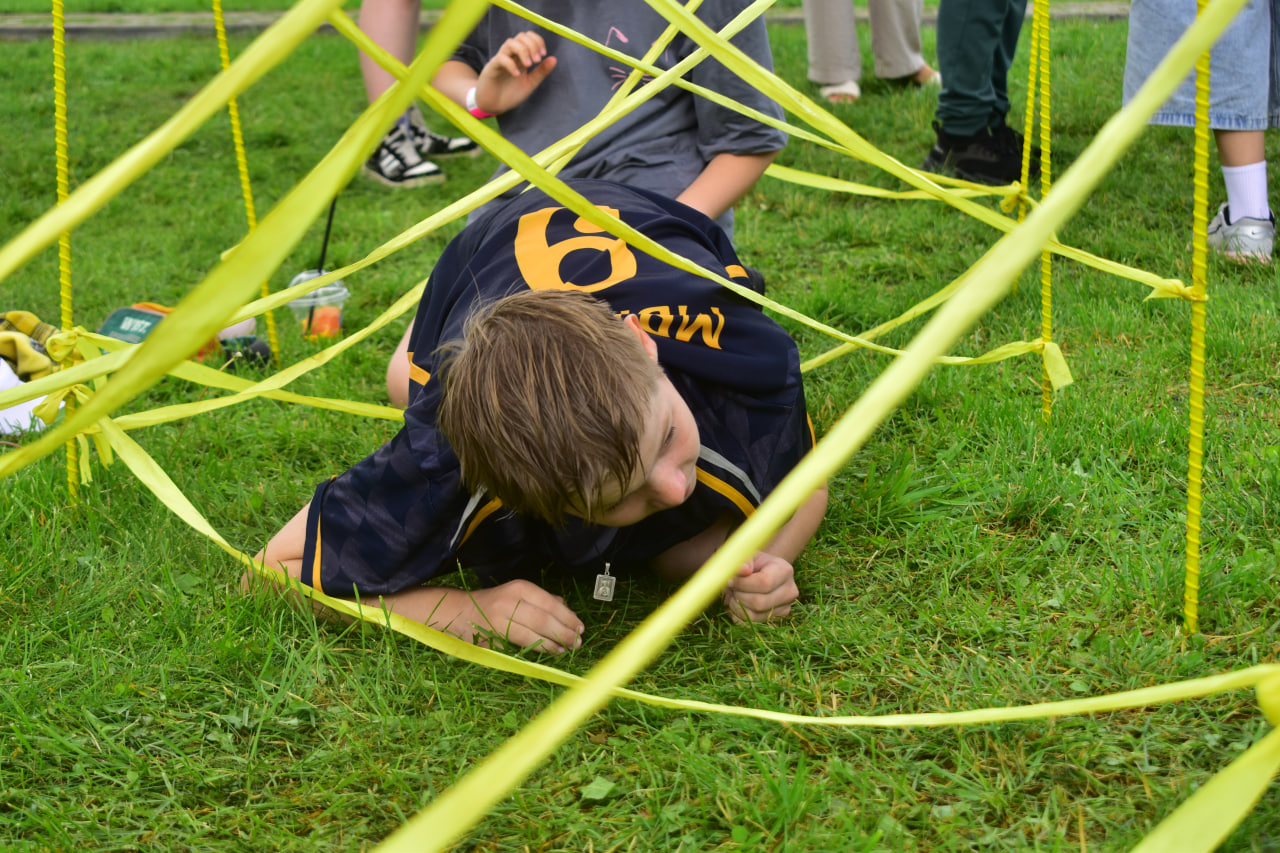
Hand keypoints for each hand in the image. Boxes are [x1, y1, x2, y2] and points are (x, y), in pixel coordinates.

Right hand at [444, 580, 582, 652]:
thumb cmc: (496, 604)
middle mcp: (510, 601)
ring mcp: (501, 619)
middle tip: (578, 642)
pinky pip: (522, 643)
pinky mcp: (494, 636)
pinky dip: (540, 648)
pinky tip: (551, 650)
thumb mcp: (519, 595)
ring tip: (567, 649)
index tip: (581, 627)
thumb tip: (568, 611)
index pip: (549, 603)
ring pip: (534, 632)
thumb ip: (543, 600)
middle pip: (544, 618)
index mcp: (520, 588)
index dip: (567, 617)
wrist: (460, 613)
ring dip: (554, 642)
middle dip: (565, 632)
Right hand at [475, 31, 557, 114]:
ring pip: (510, 43)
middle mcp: (511, 55)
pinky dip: (511, 64)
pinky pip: (501, 59)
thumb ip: (541, 72)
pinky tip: (517, 75)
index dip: (538, 41)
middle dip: (532, 45)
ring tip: (529, 65)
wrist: (493, 106)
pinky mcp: (492, 68)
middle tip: (537, 61)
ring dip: (523, 51)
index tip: (543, 55)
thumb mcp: (530, 83)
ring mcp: (500, 60)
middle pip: (521, 36)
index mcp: (520, 57)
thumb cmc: (510, 94)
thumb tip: (554, 59)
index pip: (529, 37)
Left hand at [721, 553, 797, 623]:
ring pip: (754, 615)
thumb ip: (742, 561)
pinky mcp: (776, 619)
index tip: (731, 579)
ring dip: (737, 605)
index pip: (764, 583)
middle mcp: (790, 591)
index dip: (743, 583)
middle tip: (732, 587)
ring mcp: (785, 607)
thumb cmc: (751, 563)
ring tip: (735, 593)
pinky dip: (739, 614)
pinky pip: (751, 623)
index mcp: (785, 570)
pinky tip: (739, 602)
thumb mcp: (746, 556)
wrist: (760, 573)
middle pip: (759, 602)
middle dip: (739, 595)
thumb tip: (743, 570)